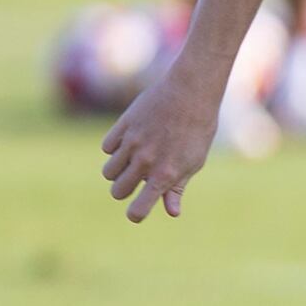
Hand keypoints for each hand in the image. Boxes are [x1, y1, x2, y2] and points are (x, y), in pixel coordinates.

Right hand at [101, 66, 222, 221]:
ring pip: (108, 172)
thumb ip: (178, 187)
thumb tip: (172, 212)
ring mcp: (131, 143)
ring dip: (118, 172)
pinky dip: (115, 149)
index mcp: (164, 175)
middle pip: (117, 191)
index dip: (136, 214)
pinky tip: (130, 142)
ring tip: (133, 161)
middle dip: (125, 190)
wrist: (191, 92)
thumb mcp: (194, 161)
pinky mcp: (123, 126)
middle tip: (137, 180)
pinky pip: (106, 148)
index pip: (138, 209)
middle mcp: (145, 162)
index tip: (137, 211)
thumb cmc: (198, 129)